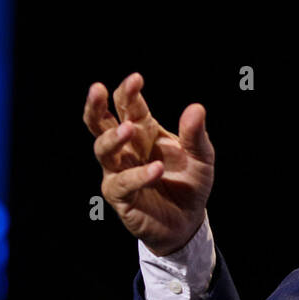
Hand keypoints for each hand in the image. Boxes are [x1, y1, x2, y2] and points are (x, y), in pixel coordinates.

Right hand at [82, 72, 214, 255]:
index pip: (130, 107)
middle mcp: (127, 149)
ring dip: (114, 138)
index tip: (136, 78)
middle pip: (100, 123)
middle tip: (97, 88)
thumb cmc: (190, 183)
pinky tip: (156, 169)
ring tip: (130, 129)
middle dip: (96, 106)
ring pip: (103, 150)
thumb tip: (196, 108)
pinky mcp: (121, 196)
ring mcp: (119, 171)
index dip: (129, 92)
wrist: (188, 221)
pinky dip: (138, 175)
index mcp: (144, 132)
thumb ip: (196, 135)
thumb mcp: (202, 157)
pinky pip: (123, 183)